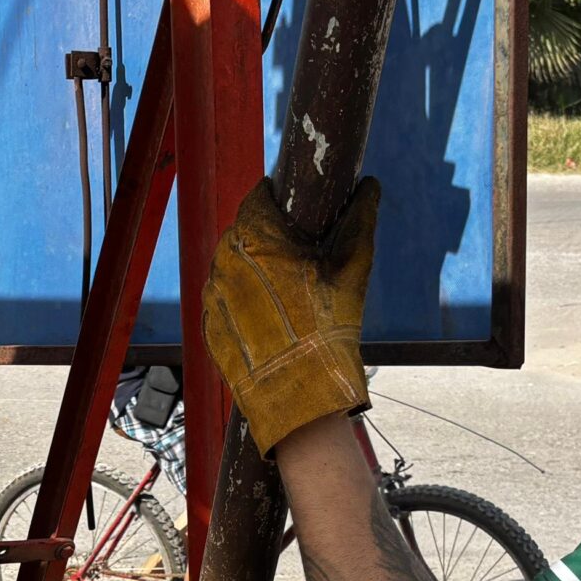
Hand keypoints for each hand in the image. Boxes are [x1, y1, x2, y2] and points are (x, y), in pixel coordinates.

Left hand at [202, 175, 380, 455]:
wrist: (299, 393)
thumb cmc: (329, 328)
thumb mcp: (353, 268)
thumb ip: (359, 220)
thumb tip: (370, 187)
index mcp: (255, 239)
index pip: (257, 199)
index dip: (276, 199)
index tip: (292, 207)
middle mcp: (225, 263)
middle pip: (243, 233)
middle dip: (266, 237)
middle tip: (295, 252)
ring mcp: (214, 296)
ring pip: (230, 267)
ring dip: (251, 269)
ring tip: (282, 289)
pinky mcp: (210, 326)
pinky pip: (224, 300)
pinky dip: (241, 301)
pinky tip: (266, 315)